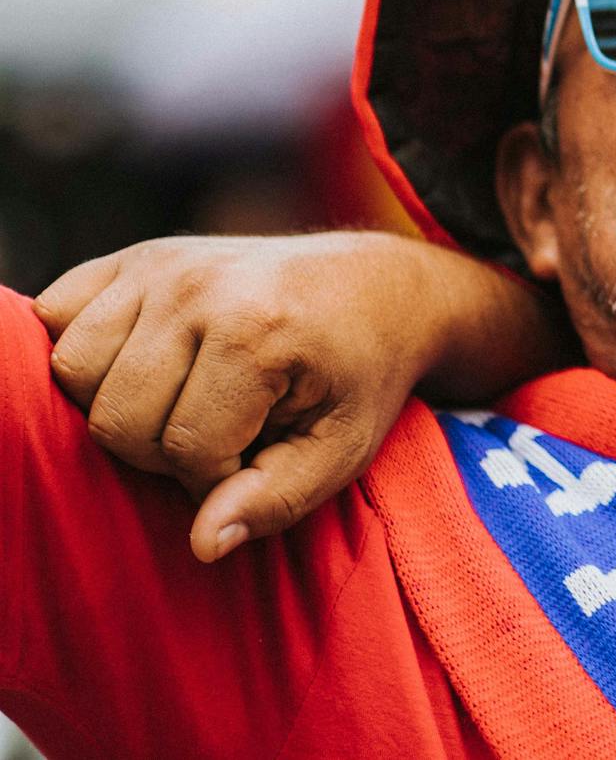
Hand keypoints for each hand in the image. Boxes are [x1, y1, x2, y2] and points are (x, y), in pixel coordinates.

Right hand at [34, 231, 551, 561]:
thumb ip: (274, 501)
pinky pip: (55, 314)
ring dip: (118, 403)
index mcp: (257, 331)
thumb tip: (202, 544)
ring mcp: (161, 264)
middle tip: (222, 430)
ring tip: (183, 399)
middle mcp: (198, 287)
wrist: (376, 287)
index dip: (217, 476)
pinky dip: (85, 351)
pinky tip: (143, 364)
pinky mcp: (135, 255)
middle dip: (163, 448)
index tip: (259, 454)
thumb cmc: (360, 374)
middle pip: (116, 417)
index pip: (184, 450)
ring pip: (73, 370)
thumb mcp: (343, 447)